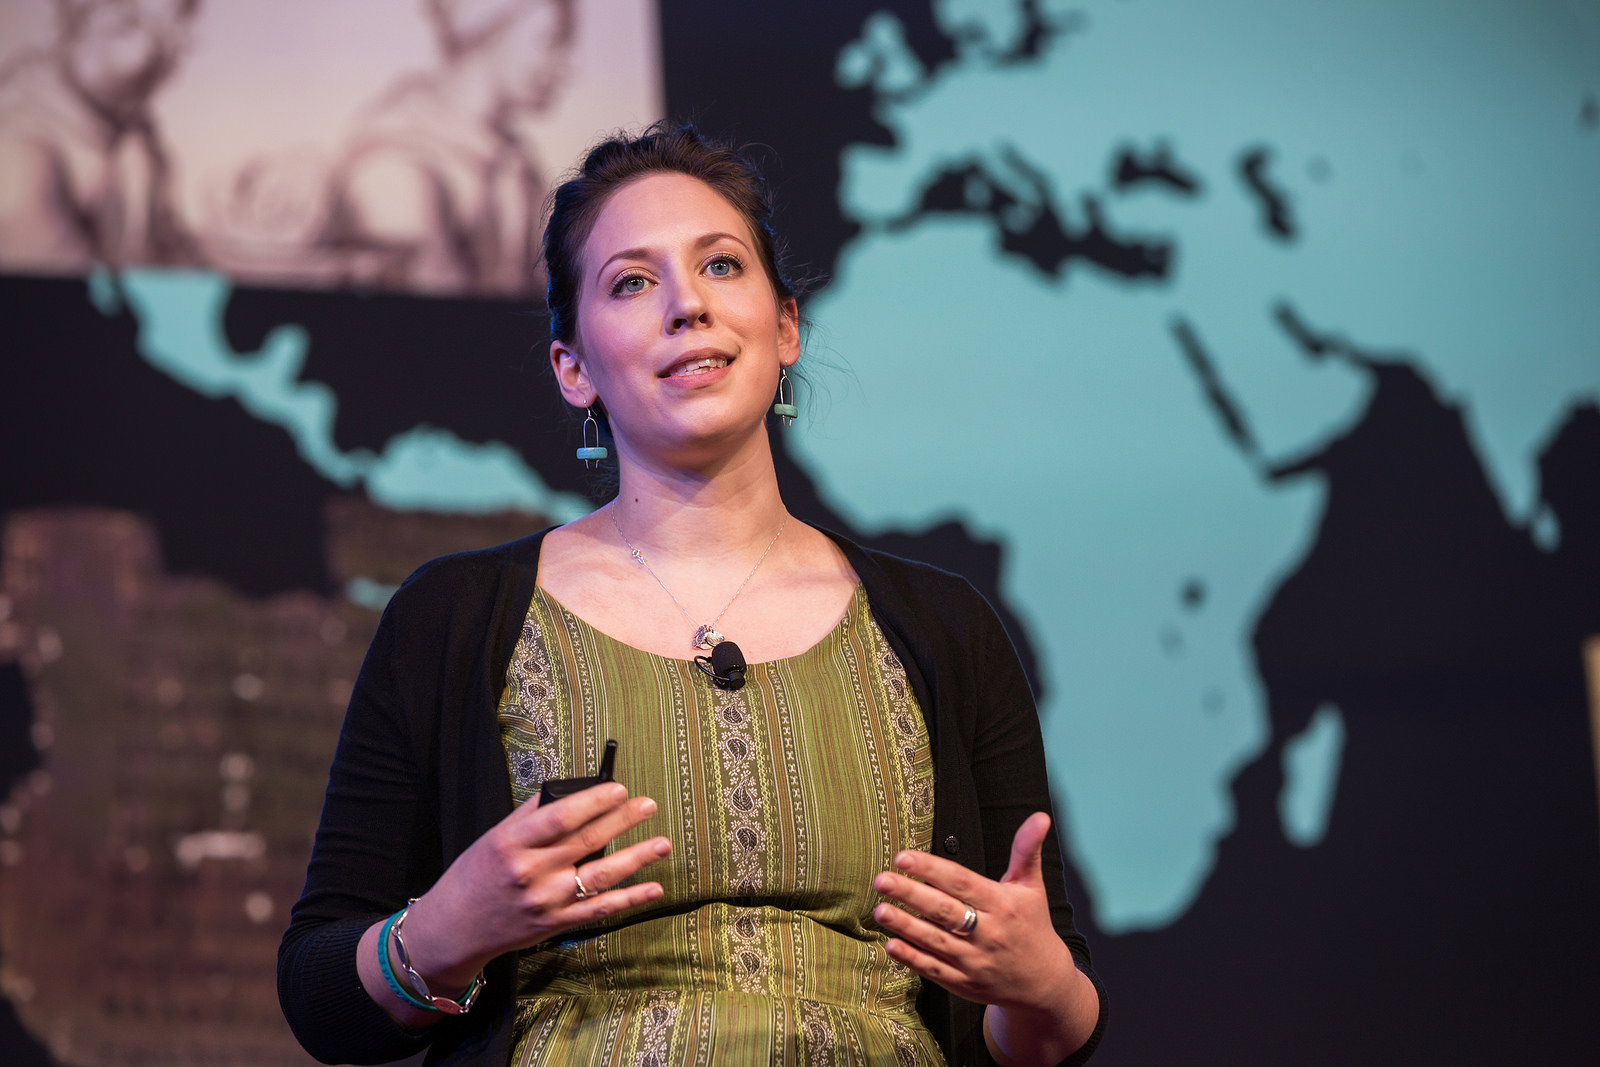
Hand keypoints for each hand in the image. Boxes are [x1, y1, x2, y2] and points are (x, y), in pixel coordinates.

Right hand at [361, 781, 669, 1016]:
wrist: (454, 928)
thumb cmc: (475, 875)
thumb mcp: (494, 837)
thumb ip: (531, 817)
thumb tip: (572, 791)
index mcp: (510, 844)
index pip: (559, 818)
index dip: (593, 802)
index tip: (619, 789)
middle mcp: (530, 874)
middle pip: (585, 842)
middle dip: (622, 821)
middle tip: (647, 805)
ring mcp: (546, 902)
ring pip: (599, 877)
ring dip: (636, 859)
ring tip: (662, 843)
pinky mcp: (556, 925)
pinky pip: (599, 910)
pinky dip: (629, 899)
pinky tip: (653, 888)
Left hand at [871, 812, 1078, 1015]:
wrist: (1043, 982)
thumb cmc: (1032, 926)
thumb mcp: (1031, 887)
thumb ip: (1026, 851)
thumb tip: (1039, 818)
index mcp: (1002, 905)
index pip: (961, 882)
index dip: (932, 869)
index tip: (904, 857)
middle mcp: (988, 933)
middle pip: (943, 911)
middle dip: (910, 894)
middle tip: (882, 880)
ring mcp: (975, 961)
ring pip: (934, 941)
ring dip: (905, 926)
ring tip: (880, 910)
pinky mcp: (964, 983)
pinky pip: (934, 970)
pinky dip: (912, 959)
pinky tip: (890, 945)